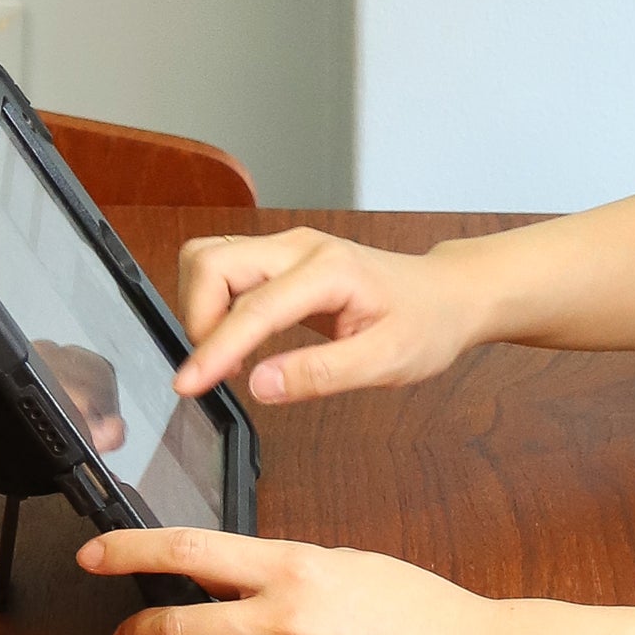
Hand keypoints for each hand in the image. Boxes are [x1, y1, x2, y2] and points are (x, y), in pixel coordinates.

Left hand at [78, 524, 524, 634]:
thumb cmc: (418, 610)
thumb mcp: (344, 563)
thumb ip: (277, 568)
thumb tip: (212, 573)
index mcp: (296, 567)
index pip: (188, 550)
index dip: (127, 552)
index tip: (93, 554)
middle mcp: (286, 621)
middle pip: (174, 624)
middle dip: (135, 632)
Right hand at [174, 224, 485, 408]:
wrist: (446, 295)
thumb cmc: (426, 324)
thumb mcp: (387, 361)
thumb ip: (322, 374)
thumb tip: (261, 385)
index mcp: (328, 270)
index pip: (252, 308)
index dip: (215, 350)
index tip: (188, 385)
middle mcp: (299, 248)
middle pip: (212, 262)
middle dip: (197, 318)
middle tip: (214, 369)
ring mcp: (286, 248)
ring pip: (210, 258)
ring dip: (200, 307)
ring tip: (225, 353)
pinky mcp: (278, 259)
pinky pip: (224, 268)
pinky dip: (213, 302)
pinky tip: (236, 338)